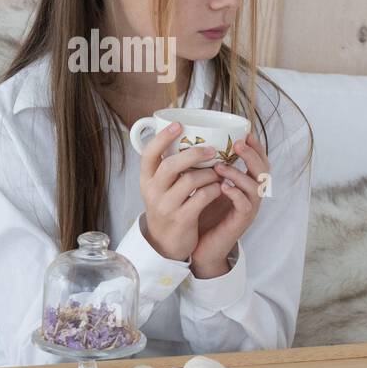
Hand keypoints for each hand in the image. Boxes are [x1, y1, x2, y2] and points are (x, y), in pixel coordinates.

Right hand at [139, 122, 226, 261]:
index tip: (178, 125)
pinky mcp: (181, 219)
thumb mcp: (160, 186)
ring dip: (209, 173)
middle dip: (194, 154)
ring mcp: (166, 206)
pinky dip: (214, 189)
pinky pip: (201, 198)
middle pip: (170, 165)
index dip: (162, 138)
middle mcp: (152, 191)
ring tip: (220, 171)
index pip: (148, 153)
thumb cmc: (168, 206)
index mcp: (146, 178)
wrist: (165, 243)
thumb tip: (188, 136)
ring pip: (189, 181)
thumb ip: (169, 166)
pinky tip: (220, 187)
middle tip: (212, 149)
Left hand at [190, 130, 269, 276]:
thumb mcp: (205, 185)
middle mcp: (252, 194)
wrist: (200, 245)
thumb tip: (196, 141)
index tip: (245, 131)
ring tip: (220, 167)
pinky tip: (223, 188)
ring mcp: (249, 208)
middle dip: (252, 155)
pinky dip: (236, 194)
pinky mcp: (241, 222)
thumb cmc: (203, 212)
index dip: (256, 146)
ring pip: (255, 187)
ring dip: (239, 174)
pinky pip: (245, 205)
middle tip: (237, 144)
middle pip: (263, 171)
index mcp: (246, 183)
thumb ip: (208, 167)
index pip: (259, 160)